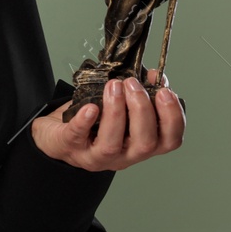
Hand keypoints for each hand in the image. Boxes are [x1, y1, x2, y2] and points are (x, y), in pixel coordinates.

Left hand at [31, 69, 183, 171]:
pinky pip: (78, 136)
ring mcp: (97, 155)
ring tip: (114, 86)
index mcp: (141, 143)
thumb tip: (155, 76)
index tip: (166, 92)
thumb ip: (141, 93)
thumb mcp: (122, 105)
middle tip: (132, 84)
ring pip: (112, 143)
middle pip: (145, 143)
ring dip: (116, 112)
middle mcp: (124, 155)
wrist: (57, 133)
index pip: (170, 140)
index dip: (173, 118)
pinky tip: (90, 107)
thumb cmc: (95, 120)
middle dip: (142, 110)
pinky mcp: (71, 146)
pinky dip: (85, 121)